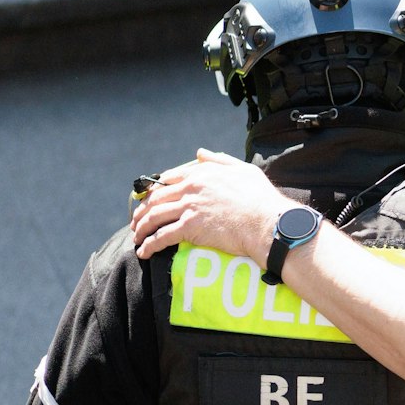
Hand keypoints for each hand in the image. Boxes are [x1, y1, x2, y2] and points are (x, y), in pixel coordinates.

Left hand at [129, 149, 291, 260]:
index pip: (169, 178)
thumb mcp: (244, 170)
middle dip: (142, 210)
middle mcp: (191, 187)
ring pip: (154, 216)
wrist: (267, 222)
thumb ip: (220, 160)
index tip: (150, 199)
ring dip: (141, 227)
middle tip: (136, 221)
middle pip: (156, 197)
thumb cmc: (262, 197)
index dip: (155, 190)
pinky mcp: (190, 227)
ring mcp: (189, 207)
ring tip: (136, 237)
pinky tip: (144, 252)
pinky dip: (149, 244)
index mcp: (202, 173)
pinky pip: (162, 236)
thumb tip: (200, 152)